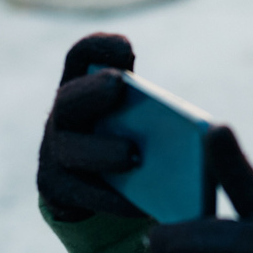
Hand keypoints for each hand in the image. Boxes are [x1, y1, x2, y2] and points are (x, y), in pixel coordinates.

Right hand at [37, 33, 144, 221]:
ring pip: (70, 149)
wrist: (100, 188)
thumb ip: (157, 113)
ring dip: (102, 151)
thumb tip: (198, 129)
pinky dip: (110, 199)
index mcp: (85, 86)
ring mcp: (54, 151)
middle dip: (92, 89)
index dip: (100, 48)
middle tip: (117, 83)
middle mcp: (64, 114)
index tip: (127, 48)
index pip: (83, 56)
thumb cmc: (131, 141)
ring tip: (134, 157)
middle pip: (69, 98)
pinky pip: (80, 194)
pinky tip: (140, 205)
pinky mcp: (56, 189)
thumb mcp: (142, 120)